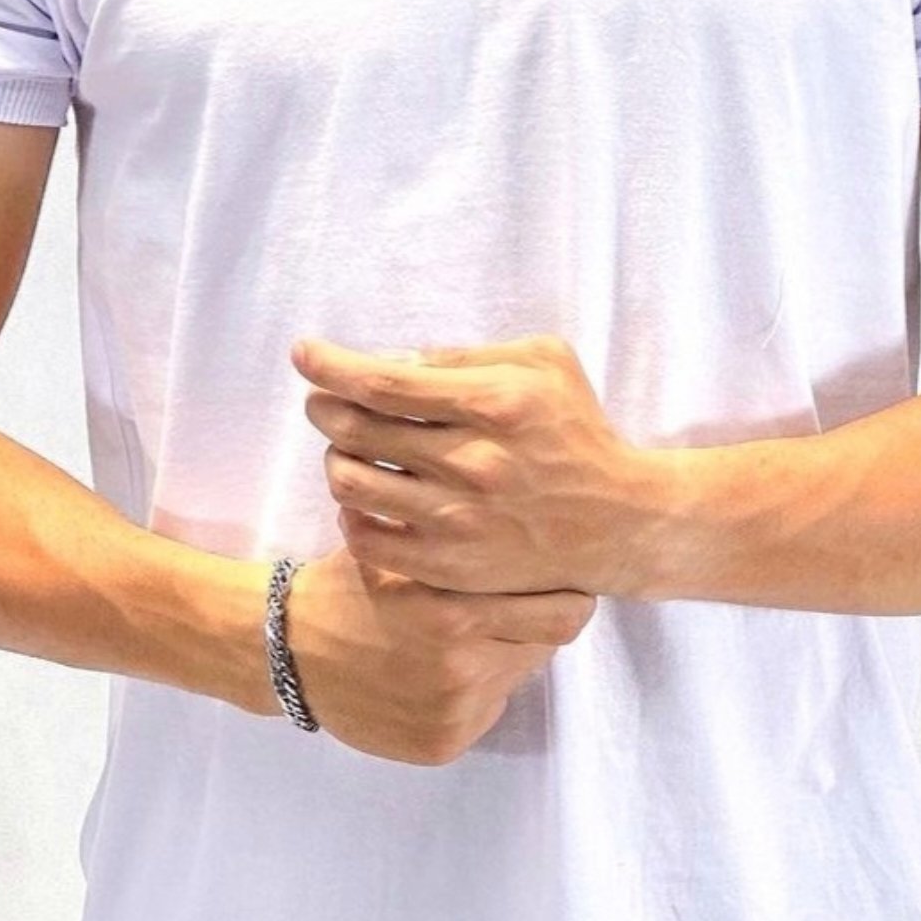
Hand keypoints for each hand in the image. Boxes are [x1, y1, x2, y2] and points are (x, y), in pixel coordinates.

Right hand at [279, 544, 594, 765]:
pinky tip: (433, 675)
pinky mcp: (443, 744)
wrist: (289, 651)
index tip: (564, 584)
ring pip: (516, 676)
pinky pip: (487, 711)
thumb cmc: (351, 588)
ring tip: (459, 639)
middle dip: (540, 622)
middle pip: (549, 644)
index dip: (568, 594)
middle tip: (515, 608)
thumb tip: (547, 537)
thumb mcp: (404, 551)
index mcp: (455, 610)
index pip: (563, 611)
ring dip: (502, 656)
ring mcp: (454, 712)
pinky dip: (474, 693)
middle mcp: (462, 666)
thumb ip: (468, 547)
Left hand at [291, 332, 653, 596]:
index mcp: (492, 404)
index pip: (383, 382)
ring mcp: (458, 520)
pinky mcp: (451, 565)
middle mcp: (470, 462)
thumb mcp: (542, 362)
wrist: (617, 521)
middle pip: (355, 430)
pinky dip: (352, 514)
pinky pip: (368, 540)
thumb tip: (395, 361)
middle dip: (323, 407)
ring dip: (335, 458)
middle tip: (321, 401)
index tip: (304, 354)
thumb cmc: (576, 430)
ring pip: (353, 483)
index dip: (330, 365)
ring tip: (346, 451)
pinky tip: (364, 500)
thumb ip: (467, 355)